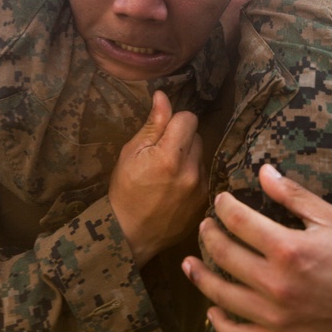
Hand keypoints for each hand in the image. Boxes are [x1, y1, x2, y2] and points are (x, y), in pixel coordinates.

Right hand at [108, 90, 205, 266]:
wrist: (130, 235)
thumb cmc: (125, 191)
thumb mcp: (131, 154)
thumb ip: (152, 125)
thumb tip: (163, 96)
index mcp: (170, 156)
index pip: (188, 118)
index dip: (174, 121)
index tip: (161, 133)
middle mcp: (191, 171)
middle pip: (197, 135)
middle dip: (181, 139)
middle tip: (162, 154)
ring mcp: (202, 187)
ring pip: (201, 155)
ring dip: (189, 157)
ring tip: (168, 173)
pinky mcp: (206, 200)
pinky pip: (204, 175)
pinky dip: (193, 175)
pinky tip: (175, 187)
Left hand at [182, 165, 331, 331]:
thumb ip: (295, 196)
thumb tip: (263, 171)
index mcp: (289, 249)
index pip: (239, 222)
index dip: (224, 207)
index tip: (220, 201)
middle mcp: (276, 283)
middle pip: (224, 254)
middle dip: (209, 235)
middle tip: (204, 227)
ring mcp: (274, 317)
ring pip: (221, 294)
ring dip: (200, 276)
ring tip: (189, 263)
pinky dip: (218, 321)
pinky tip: (212, 308)